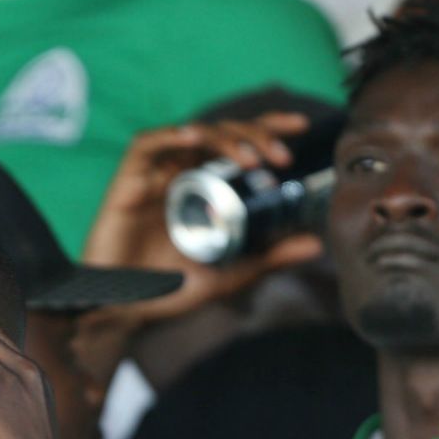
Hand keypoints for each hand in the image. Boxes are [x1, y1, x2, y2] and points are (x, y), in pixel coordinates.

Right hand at [78, 116, 324, 383]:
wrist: (122, 312)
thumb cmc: (167, 291)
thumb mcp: (227, 274)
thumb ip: (267, 257)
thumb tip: (316, 243)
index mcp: (202, 188)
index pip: (237, 144)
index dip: (266, 127)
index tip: (300, 126)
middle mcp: (178, 175)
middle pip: (219, 133)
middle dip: (253, 134)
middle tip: (280, 155)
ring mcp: (152, 176)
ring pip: (191, 133)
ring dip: (223, 138)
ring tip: (250, 159)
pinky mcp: (126, 183)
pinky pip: (146, 145)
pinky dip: (170, 135)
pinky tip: (194, 139)